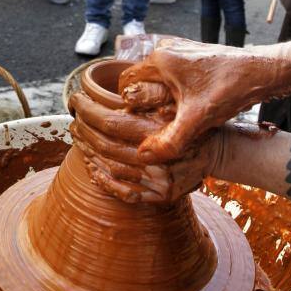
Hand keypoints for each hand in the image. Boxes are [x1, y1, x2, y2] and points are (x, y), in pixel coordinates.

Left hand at [69, 89, 222, 203]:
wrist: (216, 150)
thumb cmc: (191, 117)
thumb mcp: (177, 98)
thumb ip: (152, 93)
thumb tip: (124, 96)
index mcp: (159, 132)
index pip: (111, 122)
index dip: (88, 111)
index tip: (76, 99)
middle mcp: (159, 161)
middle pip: (107, 146)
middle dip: (84, 130)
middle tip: (74, 118)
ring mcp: (159, 183)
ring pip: (112, 169)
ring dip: (89, 152)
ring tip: (78, 137)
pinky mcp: (161, 197)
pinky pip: (126, 194)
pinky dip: (104, 182)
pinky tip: (91, 166)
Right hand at [118, 37, 268, 162]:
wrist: (264, 71)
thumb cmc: (230, 90)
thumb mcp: (197, 120)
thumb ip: (169, 141)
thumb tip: (143, 156)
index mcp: (159, 59)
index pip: (126, 82)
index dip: (129, 105)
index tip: (139, 123)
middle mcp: (166, 49)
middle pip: (142, 81)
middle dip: (147, 104)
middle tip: (157, 126)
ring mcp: (180, 49)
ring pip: (159, 79)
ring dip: (163, 99)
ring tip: (175, 118)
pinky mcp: (193, 54)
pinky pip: (173, 75)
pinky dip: (176, 92)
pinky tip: (190, 107)